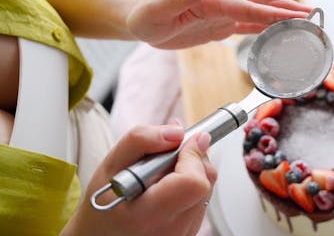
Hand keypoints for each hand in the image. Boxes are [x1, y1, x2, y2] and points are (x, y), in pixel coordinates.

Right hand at [61, 124, 215, 235]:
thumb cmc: (103, 204)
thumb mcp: (110, 165)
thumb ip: (141, 140)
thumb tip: (176, 131)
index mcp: (148, 215)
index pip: (193, 182)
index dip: (193, 155)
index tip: (182, 141)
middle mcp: (171, 230)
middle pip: (205, 183)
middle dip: (193, 158)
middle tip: (170, 153)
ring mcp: (183, 234)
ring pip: (207, 191)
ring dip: (193, 171)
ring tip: (164, 172)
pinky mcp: (191, 233)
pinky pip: (202, 202)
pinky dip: (191, 187)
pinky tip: (168, 187)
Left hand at [126, 0, 324, 48]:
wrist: (143, 21)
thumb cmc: (148, 15)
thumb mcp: (160, 8)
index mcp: (214, 0)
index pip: (250, 7)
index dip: (275, 13)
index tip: (300, 16)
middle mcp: (225, 4)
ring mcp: (226, 14)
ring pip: (263, 11)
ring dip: (287, 11)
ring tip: (312, 12)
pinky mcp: (222, 26)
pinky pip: (251, 27)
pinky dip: (269, 29)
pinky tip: (283, 31)